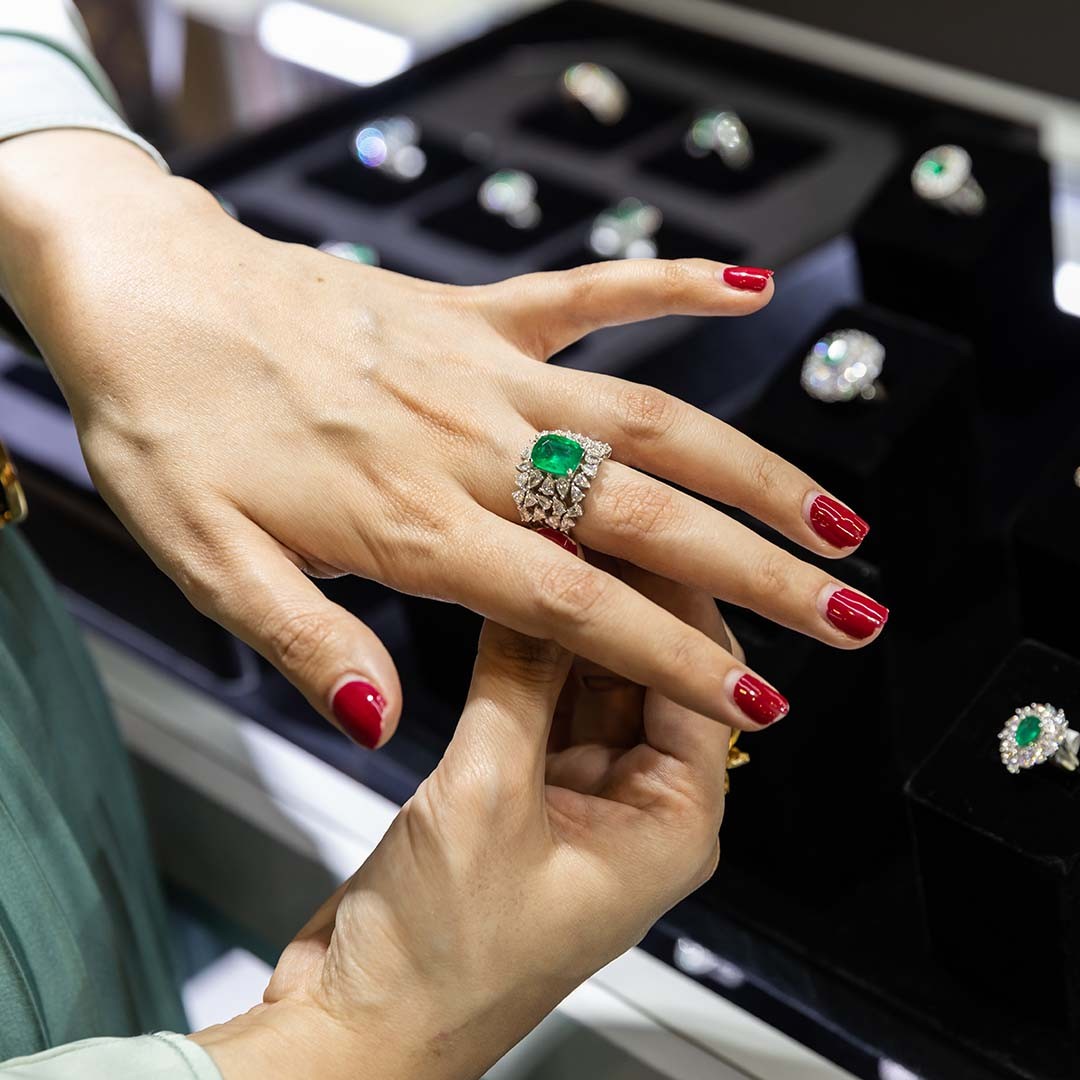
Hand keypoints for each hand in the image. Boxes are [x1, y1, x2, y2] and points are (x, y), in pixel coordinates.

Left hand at [0, 130, 885, 747]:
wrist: (147, 293)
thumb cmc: (170, 427)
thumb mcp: (205, 562)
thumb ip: (305, 640)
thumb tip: (381, 720)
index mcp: (413, 523)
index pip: (580, 607)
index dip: (680, 658)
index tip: (759, 698)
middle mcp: (473, 444)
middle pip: (648, 516)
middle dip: (762, 573)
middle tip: (852, 611)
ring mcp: (484, 368)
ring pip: (649, 418)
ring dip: (751, 468)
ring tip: (833, 514)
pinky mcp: (474, 310)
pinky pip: (589, 291)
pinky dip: (669, 285)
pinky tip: (744, 287)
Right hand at [191, 568, 733, 1079]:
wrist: (356, 1032)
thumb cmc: (438, 968)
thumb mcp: (485, 797)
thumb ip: (517, 678)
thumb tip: (537, 581)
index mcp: (669, 828)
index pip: (700, 682)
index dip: (673, 600)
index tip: (643, 531)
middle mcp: (634, 811)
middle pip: (647, 677)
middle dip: (618, 601)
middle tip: (587, 521)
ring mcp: (574, 802)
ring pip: (587, 687)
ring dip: (566, 626)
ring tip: (550, 544)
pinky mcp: (517, 797)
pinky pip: (535, 709)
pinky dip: (522, 662)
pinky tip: (505, 605)